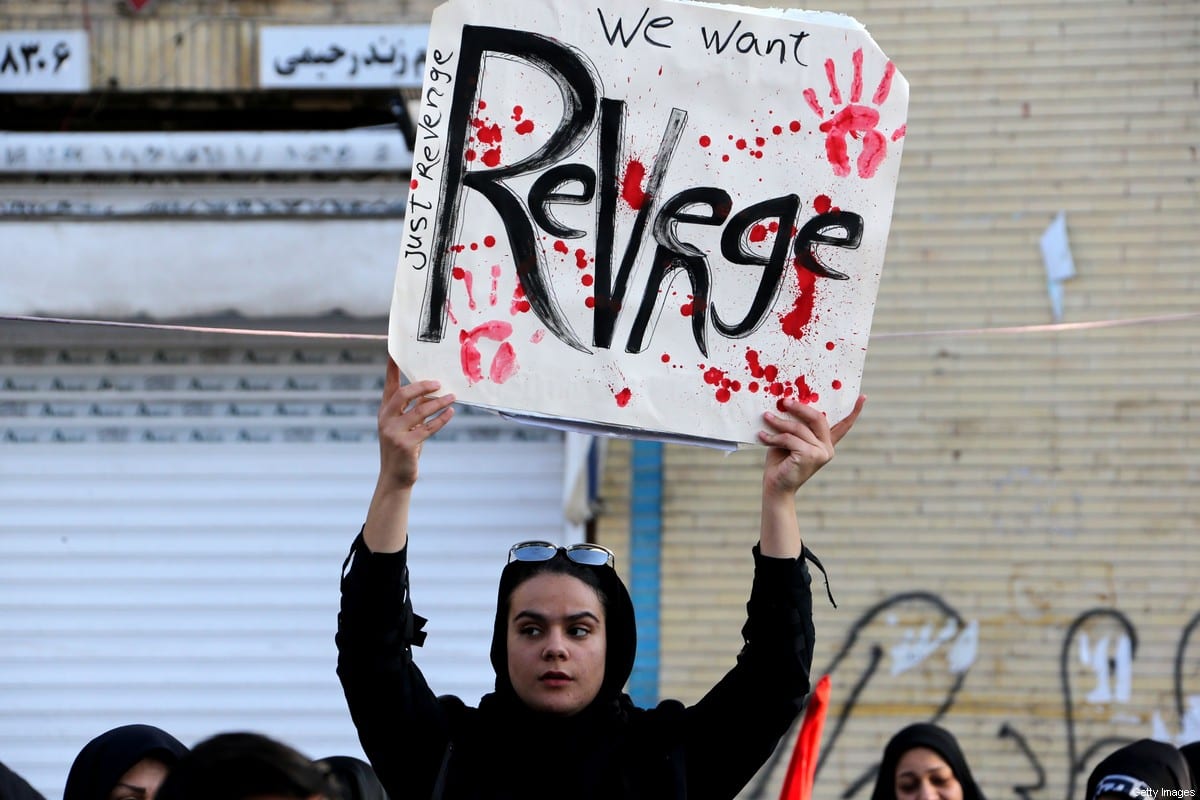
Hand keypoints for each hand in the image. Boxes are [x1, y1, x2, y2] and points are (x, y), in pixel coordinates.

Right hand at [376, 358, 455, 491]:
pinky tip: (451, 412)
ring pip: (420, 411)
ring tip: (453, 397)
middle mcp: (386, 419)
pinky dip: (441, 419)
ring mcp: (394, 432)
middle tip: (439, 383)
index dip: (392, 368)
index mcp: (385, 411)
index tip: (395, 351)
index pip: (389, 385)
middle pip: (403, 394)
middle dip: (422, 386)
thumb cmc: (404, 447)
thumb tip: (434, 391)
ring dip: (439, 403)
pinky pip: (428, 428)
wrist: (395, 477)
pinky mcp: (405, 445)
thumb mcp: (407, 425)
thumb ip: (415, 408)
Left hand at [758, 394, 864, 496]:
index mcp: (826, 443)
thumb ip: (795, 426)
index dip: (853, 411)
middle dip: (800, 408)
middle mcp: (827, 448)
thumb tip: (787, 403)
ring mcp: (821, 453)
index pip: (843, 425)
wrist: (775, 486)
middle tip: (784, 401)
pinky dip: (774, 437)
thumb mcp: (789, 439)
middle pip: (818, 418)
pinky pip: (790, 439)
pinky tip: (762, 436)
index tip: (863, 397)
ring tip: (766, 417)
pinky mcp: (810, 456)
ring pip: (799, 428)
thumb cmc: (780, 461)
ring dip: (779, 422)